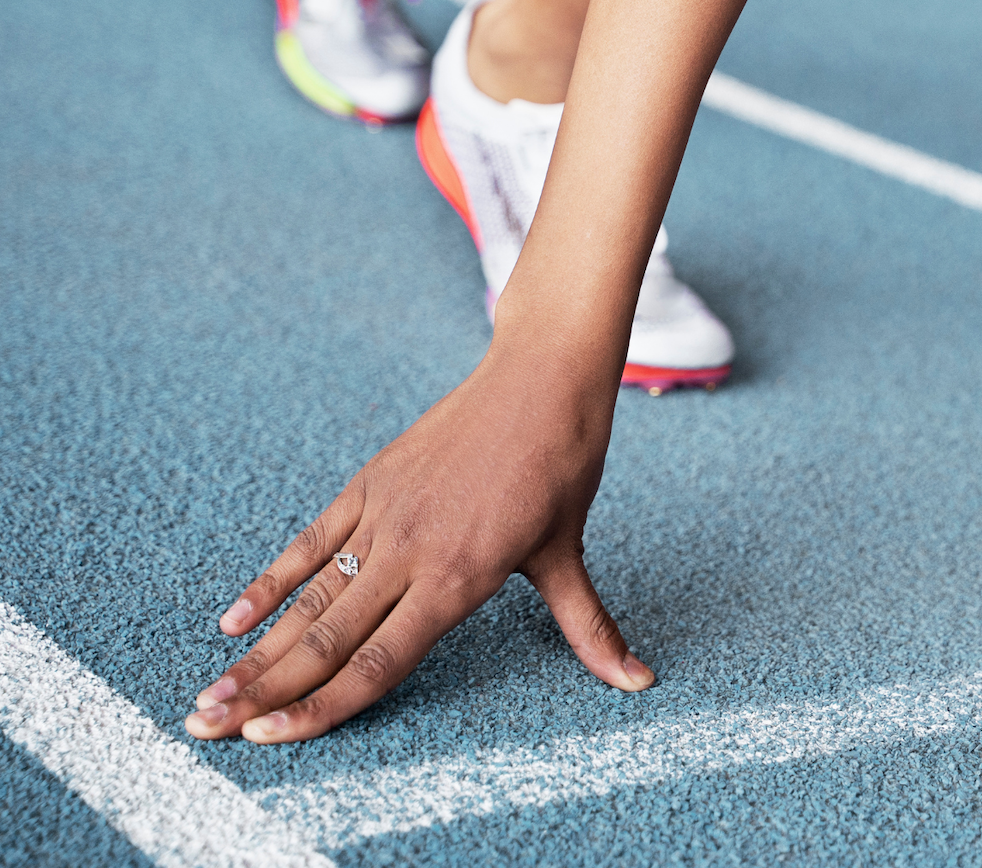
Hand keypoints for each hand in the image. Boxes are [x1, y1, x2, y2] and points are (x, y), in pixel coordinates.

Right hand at [184, 349, 650, 743]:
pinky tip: (234, 620)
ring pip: (309, 596)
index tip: (270, 740)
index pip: (378, 661)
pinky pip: (311, 541)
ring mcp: (384, 515)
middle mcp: (412, 552)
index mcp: (459, 579)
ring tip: (206, 693)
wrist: (541, 380)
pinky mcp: (370, 483)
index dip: (322, 707)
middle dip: (262, 690)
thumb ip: (588, 628)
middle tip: (204, 730)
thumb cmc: (561, 468)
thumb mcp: (569, 554)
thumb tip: (638, 681)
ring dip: (256, 648)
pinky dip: (271, 581)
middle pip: (324, 637)